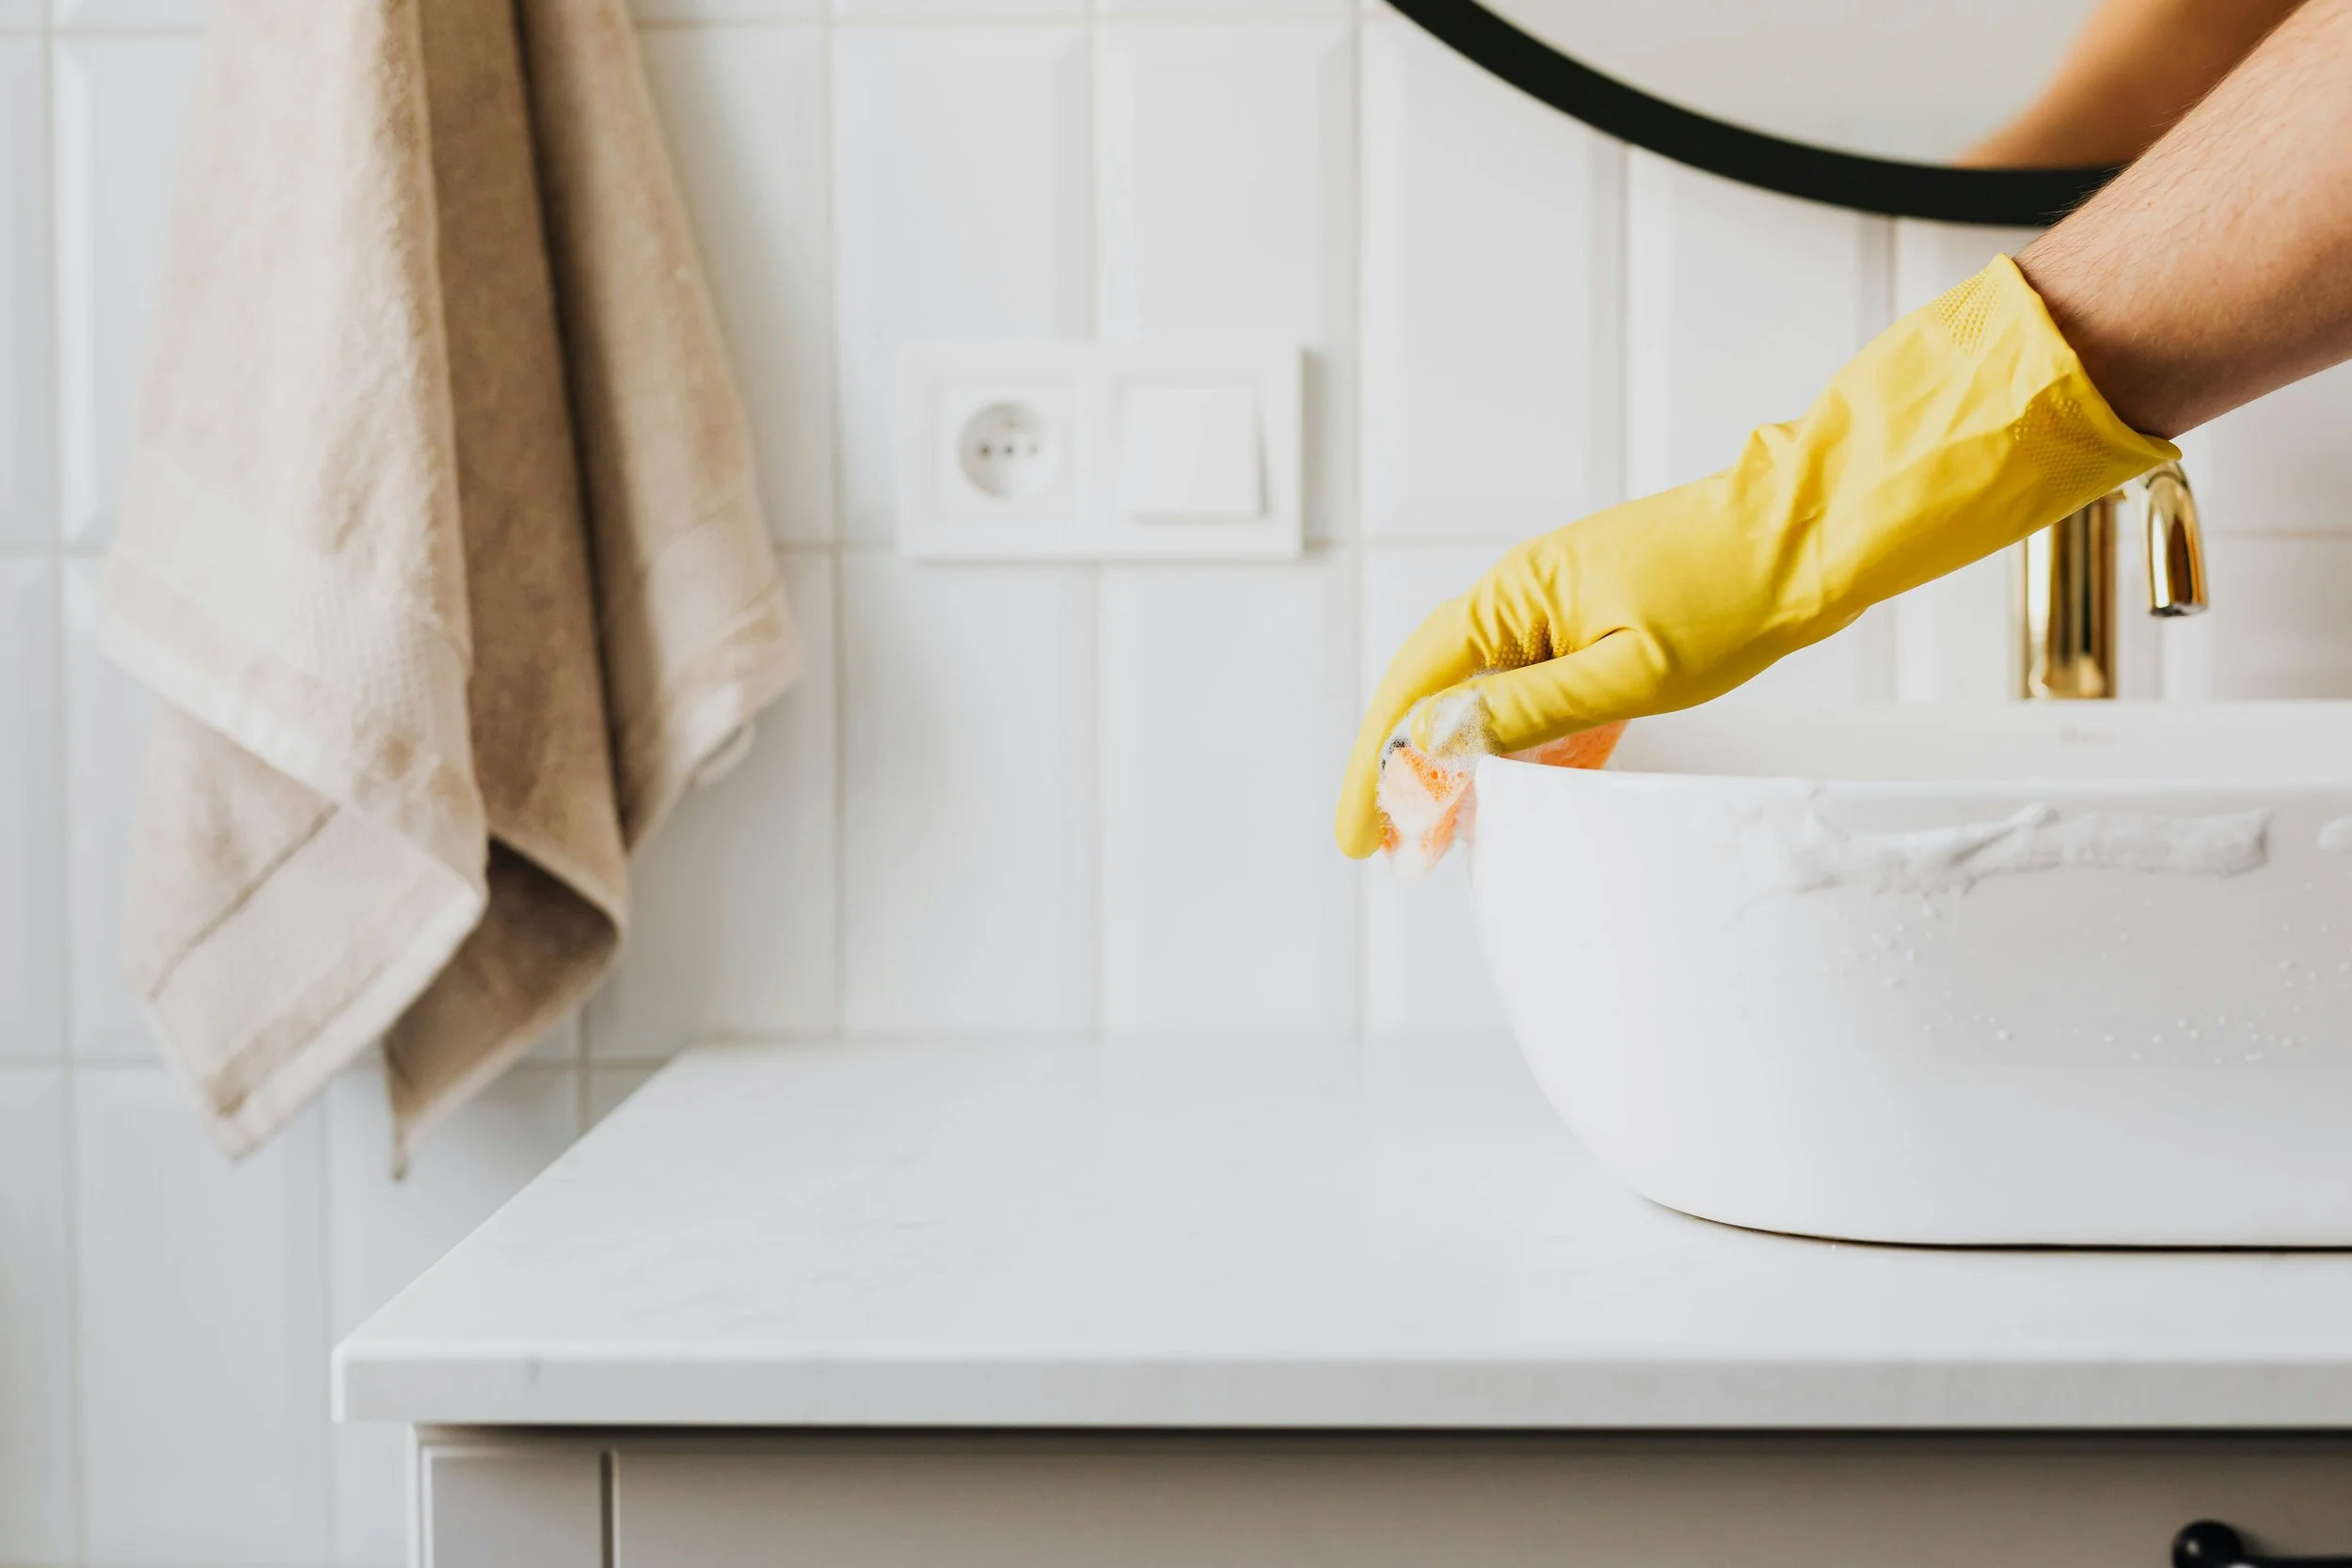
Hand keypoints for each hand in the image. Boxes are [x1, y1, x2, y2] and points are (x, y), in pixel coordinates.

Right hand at [1336, 257, 2175, 858]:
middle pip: (1433, 694)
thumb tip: (1436, 740)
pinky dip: (1514, 747)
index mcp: (1514, 596)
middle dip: (1401, 773)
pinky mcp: (1595, 628)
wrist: (1808, 534)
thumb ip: (1529, 709)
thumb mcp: (1628, 668)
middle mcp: (1521, 598)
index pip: (1415, 688)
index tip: (1358, 831)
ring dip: (1454, 765)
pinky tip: (1515, 792)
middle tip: (1382, 844)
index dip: (1378, 765)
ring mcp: (1557, 611)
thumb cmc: (1731, 590)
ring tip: (1436, 834)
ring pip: (1480, 698)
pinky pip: (1533, 695)